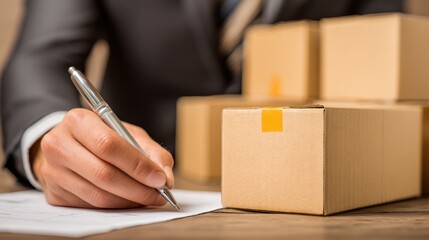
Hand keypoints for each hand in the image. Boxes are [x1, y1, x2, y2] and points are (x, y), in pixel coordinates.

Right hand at [31, 108, 174, 207]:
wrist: (67, 145)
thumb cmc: (101, 137)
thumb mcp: (128, 134)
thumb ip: (152, 151)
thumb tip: (166, 177)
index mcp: (78, 120)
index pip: (108, 145)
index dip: (137, 165)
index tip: (160, 179)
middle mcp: (58, 144)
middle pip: (103, 173)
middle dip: (137, 188)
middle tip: (158, 194)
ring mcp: (52, 171)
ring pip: (98, 195)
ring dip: (129, 201)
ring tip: (147, 198)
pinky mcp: (54, 194)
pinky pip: (91, 206)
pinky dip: (116, 207)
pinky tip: (129, 201)